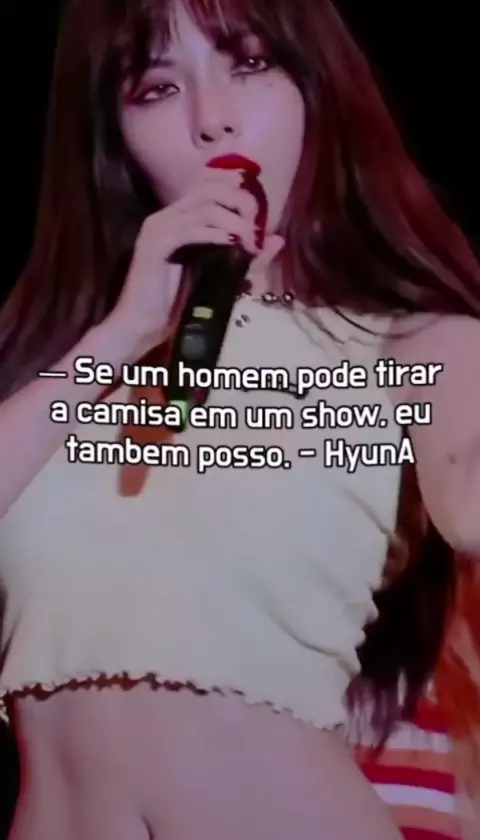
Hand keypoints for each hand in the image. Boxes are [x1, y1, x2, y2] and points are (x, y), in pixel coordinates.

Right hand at [108, 167, 261, 357]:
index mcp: (180, 218)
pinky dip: (215, 234)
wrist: (142, 327)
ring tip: (249, 244)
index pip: (213, 186)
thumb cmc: (178, 305)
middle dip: (242, 203)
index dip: (241, 194)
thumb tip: (277, 239)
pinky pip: (190, 229)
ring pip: (205, 207)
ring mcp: (159, 228)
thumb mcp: (223, 277)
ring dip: (234, 222)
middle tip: (257, 231)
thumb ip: (249, 259)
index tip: (260, 223)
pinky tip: (231, 244)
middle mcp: (168, 216)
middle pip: (212, 188)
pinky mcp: (155, 245)